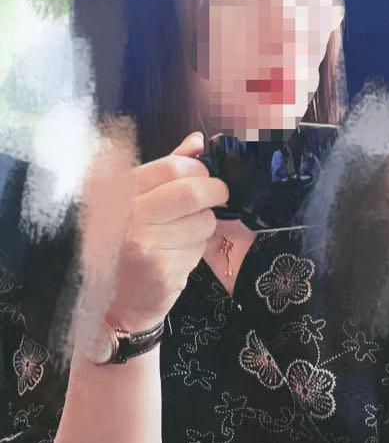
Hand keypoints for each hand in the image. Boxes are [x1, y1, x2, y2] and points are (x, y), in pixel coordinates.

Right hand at [78, 127, 228, 334]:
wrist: (116, 300)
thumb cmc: (129, 244)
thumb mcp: (140, 200)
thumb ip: (167, 169)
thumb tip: (197, 142)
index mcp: (119, 191)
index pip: (172, 165)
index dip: (199, 170)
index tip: (206, 178)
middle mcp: (126, 215)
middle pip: (192, 192)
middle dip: (215, 192)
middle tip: (218, 196)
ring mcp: (142, 243)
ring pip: (202, 222)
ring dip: (204, 226)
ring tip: (183, 236)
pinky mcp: (161, 270)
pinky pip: (199, 250)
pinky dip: (197, 251)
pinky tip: (176, 257)